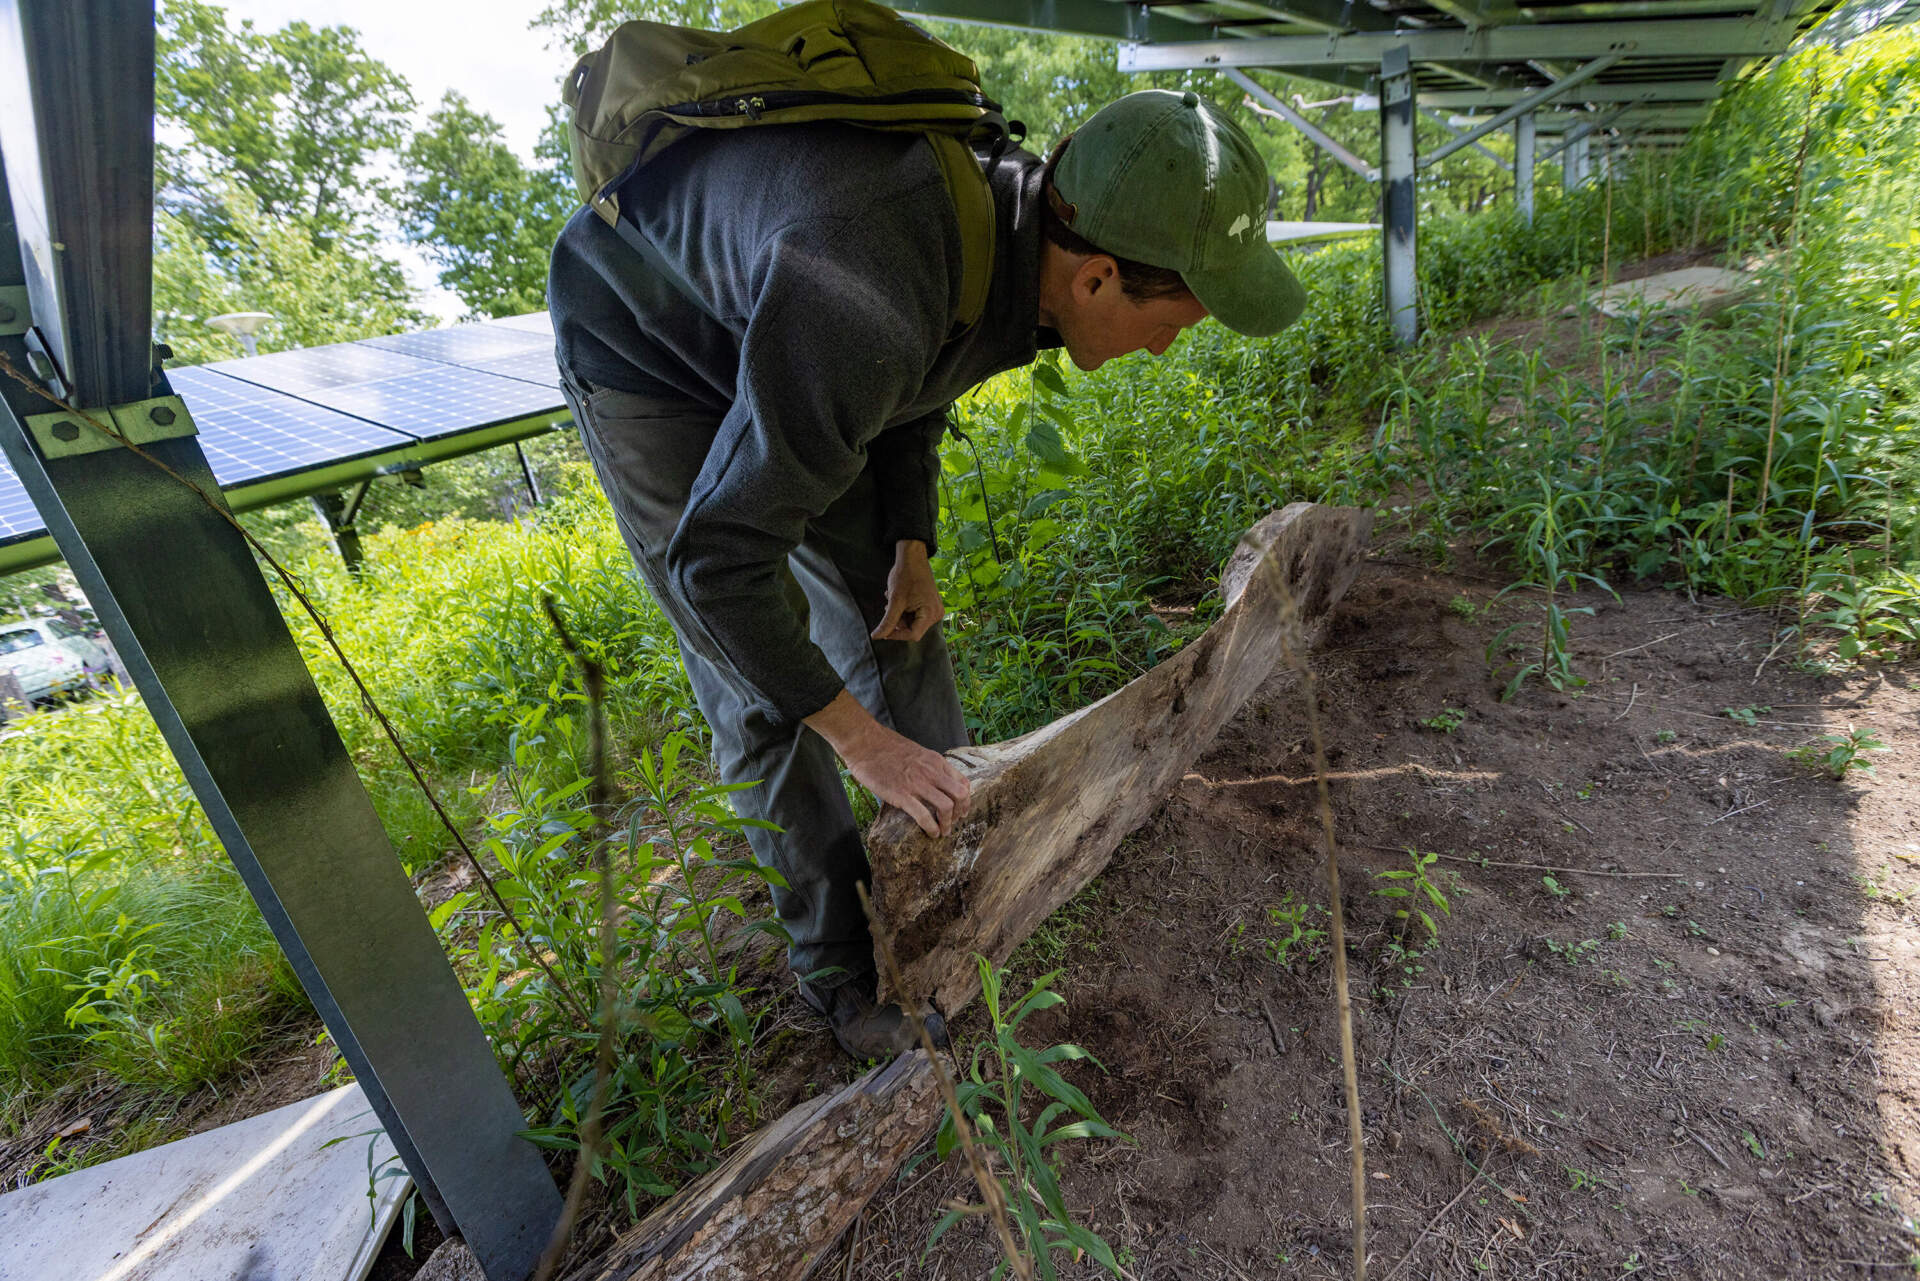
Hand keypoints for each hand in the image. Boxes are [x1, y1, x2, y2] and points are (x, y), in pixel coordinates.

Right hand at [804, 690, 970, 836]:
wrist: (865, 743)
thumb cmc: (886, 747)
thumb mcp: (917, 752)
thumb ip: (928, 766)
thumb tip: (933, 781)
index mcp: (936, 761)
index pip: (962, 782)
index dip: (965, 800)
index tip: (961, 810)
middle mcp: (931, 772)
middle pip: (960, 796)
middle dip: (960, 813)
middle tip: (954, 822)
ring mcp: (917, 784)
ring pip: (946, 807)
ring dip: (948, 824)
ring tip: (943, 832)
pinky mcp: (902, 795)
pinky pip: (924, 816)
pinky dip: (932, 828)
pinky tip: (931, 833)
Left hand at [871, 540, 944, 642]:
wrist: (913, 558)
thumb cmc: (905, 576)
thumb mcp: (895, 601)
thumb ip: (887, 622)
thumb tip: (876, 637)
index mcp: (930, 613)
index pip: (913, 635)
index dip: (896, 635)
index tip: (883, 630)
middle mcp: (936, 614)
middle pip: (913, 629)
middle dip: (898, 622)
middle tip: (889, 607)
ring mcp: (934, 610)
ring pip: (912, 622)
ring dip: (900, 615)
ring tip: (893, 600)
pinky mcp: (931, 605)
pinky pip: (916, 615)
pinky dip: (905, 610)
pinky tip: (900, 599)